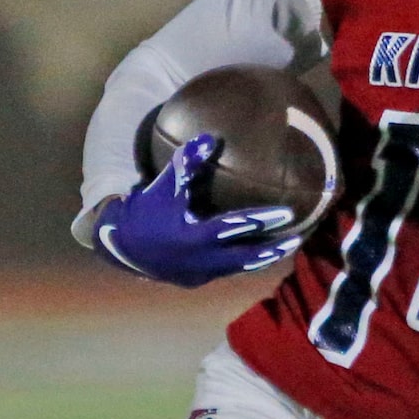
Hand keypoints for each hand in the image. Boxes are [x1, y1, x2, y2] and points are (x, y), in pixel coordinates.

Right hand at [94, 134, 298, 287]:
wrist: (120, 247)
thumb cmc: (144, 212)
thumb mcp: (163, 187)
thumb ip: (186, 163)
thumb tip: (210, 138)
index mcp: (195, 237)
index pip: (236, 227)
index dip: (263, 220)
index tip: (288, 213)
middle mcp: (201, 261)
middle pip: (246, 257)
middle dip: (273, 249)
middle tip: (298, 238)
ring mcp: (199, 275)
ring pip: (238, 267)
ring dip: (261, 258)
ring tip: (284, 248)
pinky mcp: (195, 280)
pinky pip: (225, 271)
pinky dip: (241, 262)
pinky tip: (254, 253)